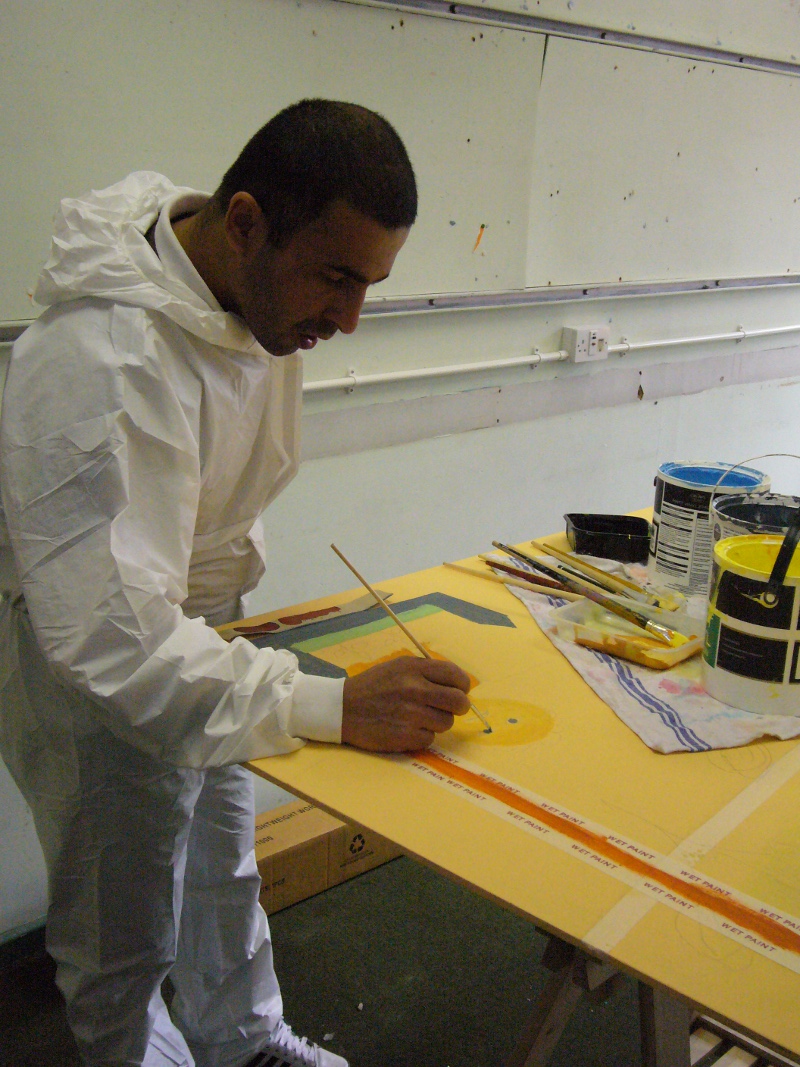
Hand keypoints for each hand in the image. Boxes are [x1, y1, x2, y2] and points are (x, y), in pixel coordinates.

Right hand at [341, 656, 470, 752]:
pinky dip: (422, 736)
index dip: (463, 685)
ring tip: (419, 718)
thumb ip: (426, 673)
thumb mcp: (398, 667)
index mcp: (414, 668)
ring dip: (437, 722)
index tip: (460, 690)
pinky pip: (430, 738)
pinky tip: (407, 729)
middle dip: (459, 706)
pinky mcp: (405, 736)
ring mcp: (411, 714)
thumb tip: (458, 685)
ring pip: (446, 722)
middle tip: (450, 708)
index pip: (456, 676)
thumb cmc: (373, 686)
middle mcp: (415, 689)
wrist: (342, 708)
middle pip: (459, 702)